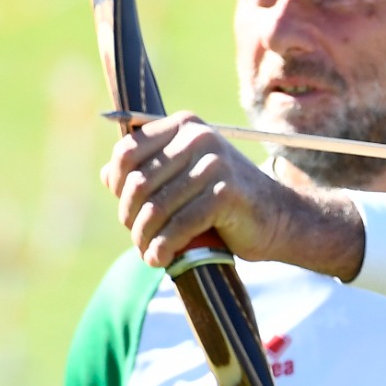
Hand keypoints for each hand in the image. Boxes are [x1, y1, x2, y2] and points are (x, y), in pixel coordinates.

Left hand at [102, 112, 313, 269]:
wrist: (279, 218)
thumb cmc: (226, 199)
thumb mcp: (185, 177)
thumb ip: (149, 171)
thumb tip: (106, 176)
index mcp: (185, 126)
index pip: (127, 152)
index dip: (118, 186)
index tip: (128, 210)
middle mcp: (199, 137)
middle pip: (138, 182)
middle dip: (131, 218)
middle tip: (140, 239)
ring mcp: (214, 163)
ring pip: (157, 207)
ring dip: (146, 237)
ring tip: (149, 253)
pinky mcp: (226, 192)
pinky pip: (180, 224)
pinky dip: (165, 247)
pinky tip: (162, 259)